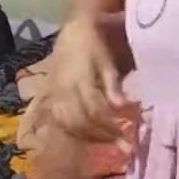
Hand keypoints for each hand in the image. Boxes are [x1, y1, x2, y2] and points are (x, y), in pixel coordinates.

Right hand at [18, 14, 135, 148]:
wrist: (71, 33)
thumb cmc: (94, 45)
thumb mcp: (106, 61)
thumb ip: (113, 85)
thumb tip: (123, 107)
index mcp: (79, 80)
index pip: (95, 111)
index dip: (111, 127)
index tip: (128, 136)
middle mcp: (64, 91)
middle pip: (81, 123)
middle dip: (103, 136)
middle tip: (123, 145)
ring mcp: (54, 96)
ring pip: (68, 125)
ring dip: (89, 138)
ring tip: (110, 143)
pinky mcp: (50, 99)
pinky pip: (59, 122)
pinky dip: (75, 133)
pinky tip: (90, 137)